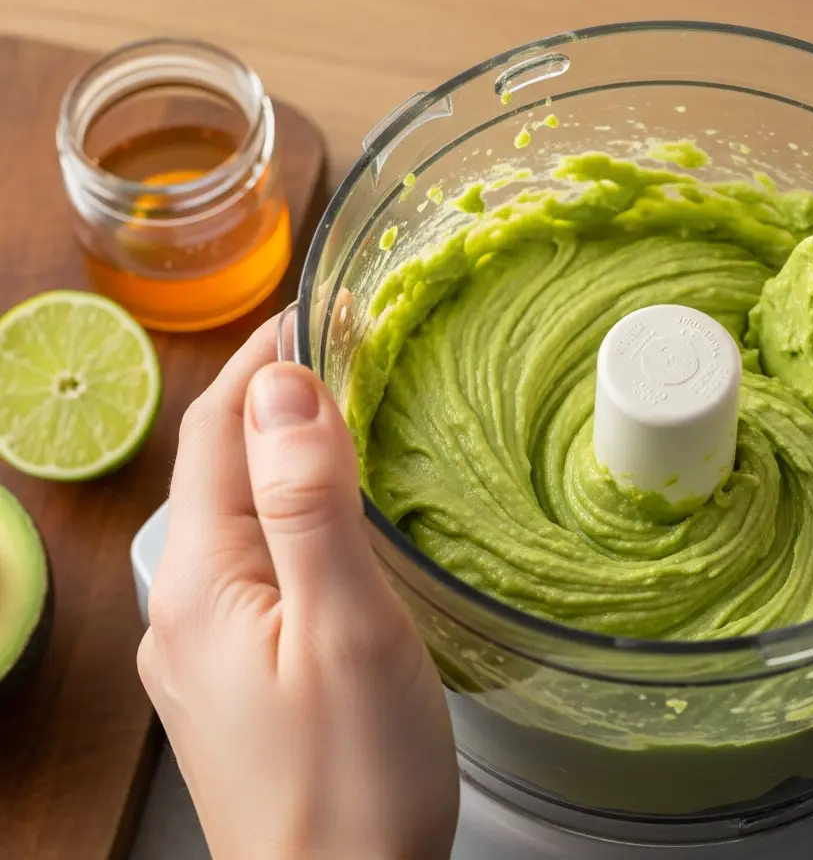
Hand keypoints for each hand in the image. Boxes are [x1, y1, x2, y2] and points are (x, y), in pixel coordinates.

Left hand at [137, 317, 457, 859]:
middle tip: (351, 352)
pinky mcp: (238, 685)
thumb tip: (285, 385)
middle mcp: (184, 614)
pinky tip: (336, 531)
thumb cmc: (353, 782)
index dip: (265, 361)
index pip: (218, 433)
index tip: (322, 305)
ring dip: (287, 461)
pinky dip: (294, 523)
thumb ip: (309, 505)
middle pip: (222, 474)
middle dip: (277, 401)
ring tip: (351, 423)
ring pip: (241, 524)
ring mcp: (207, 655)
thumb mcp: (345, 631)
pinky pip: (256, 574)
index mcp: (201, 587)